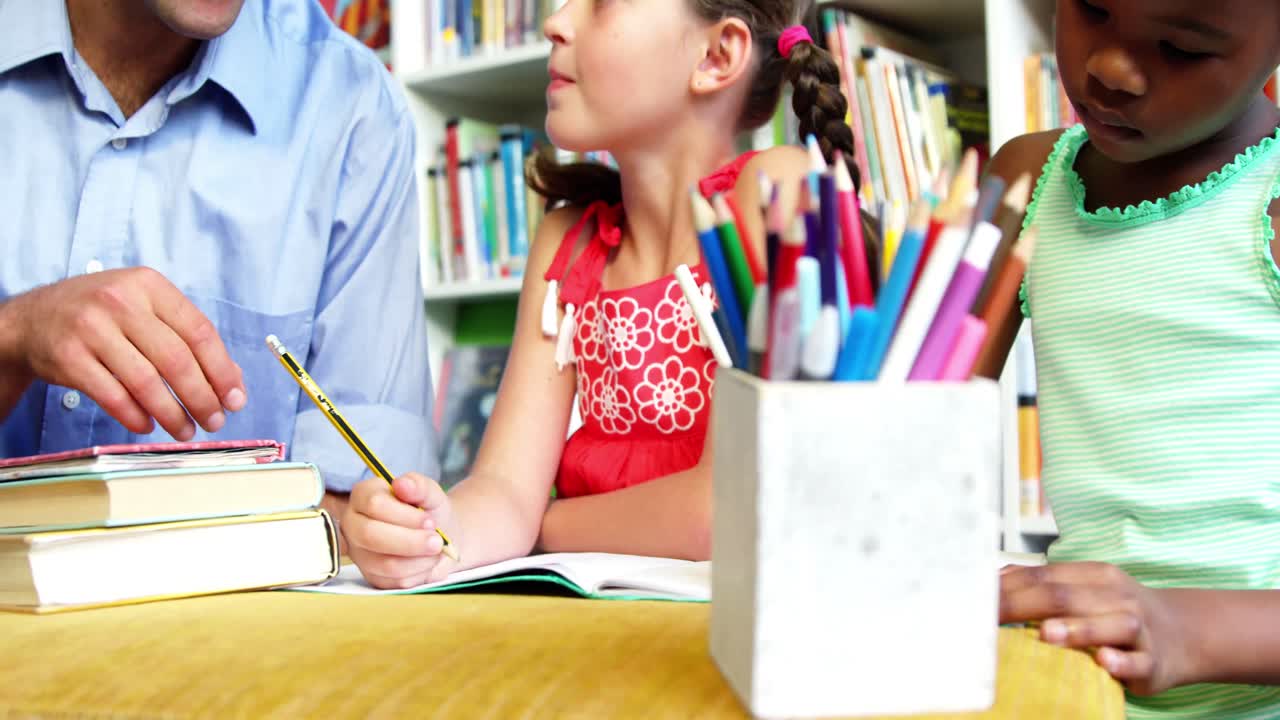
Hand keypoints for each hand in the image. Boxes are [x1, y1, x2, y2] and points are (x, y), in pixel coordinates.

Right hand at [0, 267, 245, 438]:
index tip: (235, 399)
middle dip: (202, 398)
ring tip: (186, 430)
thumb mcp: (144, 309)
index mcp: (149, 285)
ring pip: (146, 383)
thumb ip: (188, 338)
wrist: (32, 319)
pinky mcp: (68, 357)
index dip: (223, 370)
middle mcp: (120, 302)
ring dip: (173, 414)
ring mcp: (91, 328)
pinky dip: (136, 416)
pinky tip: (149, 425)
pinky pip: (113, 396)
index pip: (200, 331)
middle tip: (215, 420)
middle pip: (176, 360)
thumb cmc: (102, 316)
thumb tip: (233, 380)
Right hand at [342, 472, 456, 588]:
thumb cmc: (429, 511)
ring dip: (419, 558)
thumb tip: (401, 484)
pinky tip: (427, 561)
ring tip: (436, 549)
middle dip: (410, 541)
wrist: (439, 537)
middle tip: (438, 541)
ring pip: (384, 563)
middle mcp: (353, 524)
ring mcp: (359, 552)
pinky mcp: (371, 576)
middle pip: (370, 535)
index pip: (374, 504)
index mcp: (363, 496)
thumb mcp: (430, 493)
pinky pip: (394, 580)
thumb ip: (418, 486)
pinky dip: (418, 572)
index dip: (406, 515)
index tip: (430, 520)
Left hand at [1000, 561, 1190, 694]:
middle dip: (1024, 605)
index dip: (1008, 587)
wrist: (1182, 633)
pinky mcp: (1154, 662)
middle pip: (1066, 597)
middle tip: (991, 617)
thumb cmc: (1117, 611)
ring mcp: (1139, 629)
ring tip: (1046, 634)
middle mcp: (1116, 597)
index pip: (1044, 576)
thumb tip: (994, 580)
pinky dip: (1121, 661)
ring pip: (1110, 624)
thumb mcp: (1086, 589)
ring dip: (1077, 629)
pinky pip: (1138, 661)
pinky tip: (1104, 661)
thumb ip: (1045, 584)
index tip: (975, 600)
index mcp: (1094, 576)